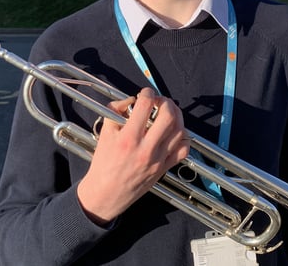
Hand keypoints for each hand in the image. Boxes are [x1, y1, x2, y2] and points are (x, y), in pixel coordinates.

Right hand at [76, 88, 189, 224]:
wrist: (106, 193)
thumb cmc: (104, 163)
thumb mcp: (104, 132)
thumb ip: (116, 111)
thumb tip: (132, 99)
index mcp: (128, 138)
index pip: (145, 106)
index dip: (147, 93)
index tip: (145, 93)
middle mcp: (146, 148)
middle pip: (168, 116)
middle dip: (166, 102)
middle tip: (159, 101)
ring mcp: (158, 159)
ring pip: (179, 131)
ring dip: (176, 116)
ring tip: (167, 113)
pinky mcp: (164, 168)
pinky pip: (183, 149)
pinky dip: (182, 136)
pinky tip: (174, 131)